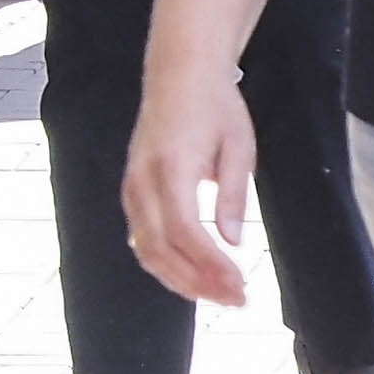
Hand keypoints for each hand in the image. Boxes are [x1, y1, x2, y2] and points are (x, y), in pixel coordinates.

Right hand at [124, 66, 258, 308]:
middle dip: (198, 282)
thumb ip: (234, 197)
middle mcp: (142, 179)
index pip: (184, 230)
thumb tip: (233, 242)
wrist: (180, 74)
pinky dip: (165, 263)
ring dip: (181, 279)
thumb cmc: (215, 107)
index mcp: (170, 166)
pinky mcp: (132, 189)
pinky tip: (193, 275)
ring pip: (145, 248)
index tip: (241, 283)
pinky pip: (141, 237)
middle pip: (160, 248)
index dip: (211, 264)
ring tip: (219, 295)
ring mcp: (132, 185)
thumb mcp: (239, 148)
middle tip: (238, 300)